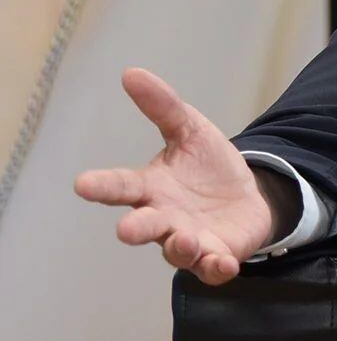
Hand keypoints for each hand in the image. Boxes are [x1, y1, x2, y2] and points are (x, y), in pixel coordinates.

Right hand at [75, 68, 273, 284]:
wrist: (248, 195)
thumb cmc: (208, 165)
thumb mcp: (190, 129)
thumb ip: (163, 107)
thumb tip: (131, 72)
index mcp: (152, 187)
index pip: (122, 186)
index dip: (103, 186)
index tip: (83, 183)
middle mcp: (165, 218)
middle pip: (145, 225)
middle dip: (137, 228)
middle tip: (126, 229)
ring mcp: (190, 240)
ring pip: (177, 251)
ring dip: (180, 246)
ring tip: (185, 237)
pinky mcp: (216, 256)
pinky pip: (212, 267)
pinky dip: (216, 267)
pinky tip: (222, 262)